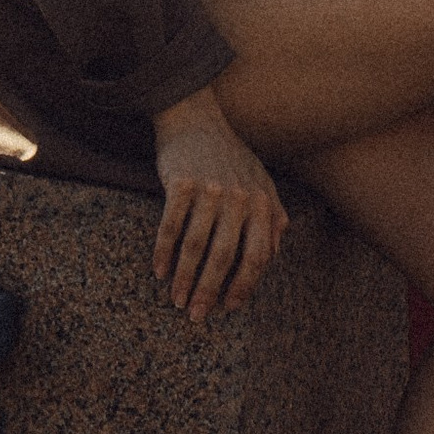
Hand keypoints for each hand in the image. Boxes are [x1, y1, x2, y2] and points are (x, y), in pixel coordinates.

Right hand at [151, 89, 287, 323]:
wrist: (196, 118)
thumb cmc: (229, 156)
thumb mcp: (260, 181)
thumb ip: (273, 216)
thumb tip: (275, 255)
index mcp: (261, 202)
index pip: (257, 257)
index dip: (243, 287)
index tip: (228, 307)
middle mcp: (239, 198)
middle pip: (225, 257)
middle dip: (210, 292)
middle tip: (197, 316)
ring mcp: (209, 189)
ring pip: (196, 246)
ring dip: (185, 279)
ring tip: (177, 300)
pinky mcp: (181, 183)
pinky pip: (171, 226)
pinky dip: (163, 252)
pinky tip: (159, 272)